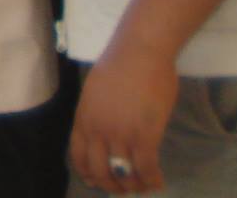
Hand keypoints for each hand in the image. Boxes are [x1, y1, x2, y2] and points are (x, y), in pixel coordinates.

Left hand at [69, 39, 177, 192]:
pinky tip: (158, 181)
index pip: (79, 155)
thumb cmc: (119, 65)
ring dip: (134, 185)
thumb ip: (97, 114)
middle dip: (111, 185)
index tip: (96, 180)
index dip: (87, 172)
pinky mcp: (144, 135)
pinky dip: (152, 179)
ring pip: (123, 173)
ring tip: (142, 185)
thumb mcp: (95, 92)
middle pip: (99, 170)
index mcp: (83, 118)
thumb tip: (104, 132)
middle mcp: (98, 130)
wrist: (139, 52)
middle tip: (123, 188)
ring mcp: (121, 134)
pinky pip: (146, 168)